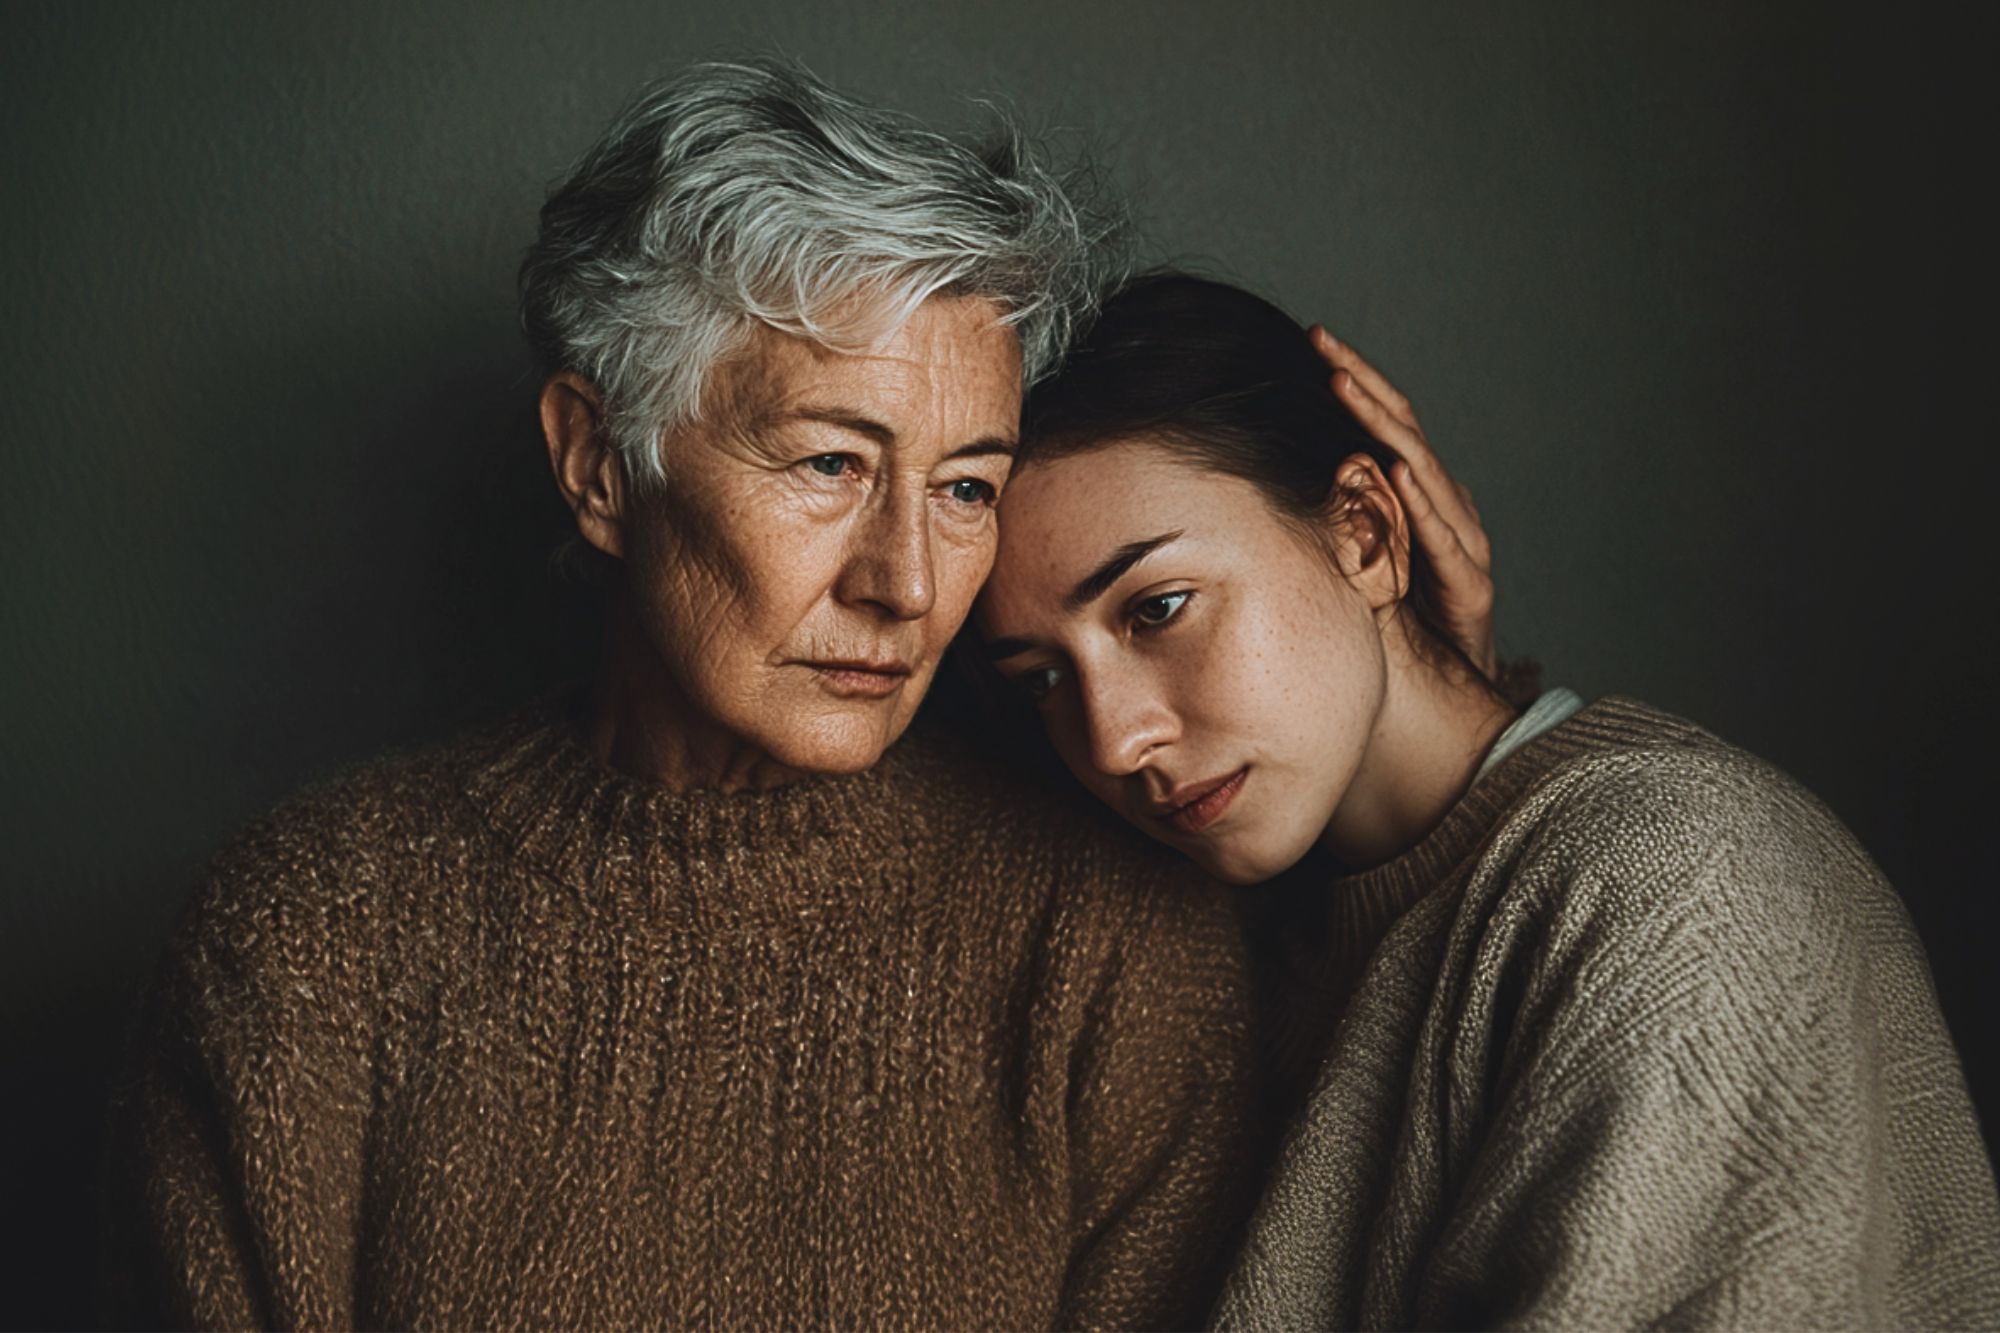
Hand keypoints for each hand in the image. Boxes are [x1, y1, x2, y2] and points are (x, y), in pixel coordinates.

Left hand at [1309, 325, 1497, 677]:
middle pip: (1403, 431)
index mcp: (1415, 499)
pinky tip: (1398, 471)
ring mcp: (1460, 543)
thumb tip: (1266, 492)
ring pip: (1421, 471)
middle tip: (1323, 343)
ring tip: (1348, 387)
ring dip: (1383, 426)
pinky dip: (1421, 501)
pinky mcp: (1470, 585)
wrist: (1449, 690)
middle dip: (1363, 384)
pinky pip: (1443, 537)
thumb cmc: (1401, 626)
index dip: (1354, 384)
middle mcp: (1443, 509)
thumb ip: (1331, 526)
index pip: (1383, 426)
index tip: (1314, 340)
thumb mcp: (1355, 567)